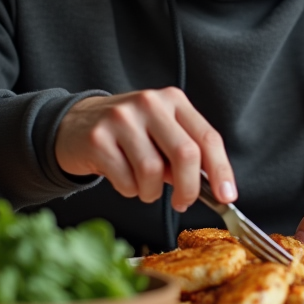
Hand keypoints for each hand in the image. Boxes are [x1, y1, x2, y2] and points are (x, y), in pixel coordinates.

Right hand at [55, 88, 236, 212]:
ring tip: (142, 185)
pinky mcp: (98, 138)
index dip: (221, 170)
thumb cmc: (129, 134)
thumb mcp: (162, 133)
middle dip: (189, 189)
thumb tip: (212, 187)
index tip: (227, 196)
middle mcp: (150, 103)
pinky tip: (123, 178)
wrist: (76, 124)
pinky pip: (126, 181)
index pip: (207, 137)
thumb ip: (186, 153)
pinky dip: (130, 190)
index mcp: (173, 100)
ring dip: (151, 191)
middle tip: (183, 203)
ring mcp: (122, 119)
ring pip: (153, 172)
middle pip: (186, 154)